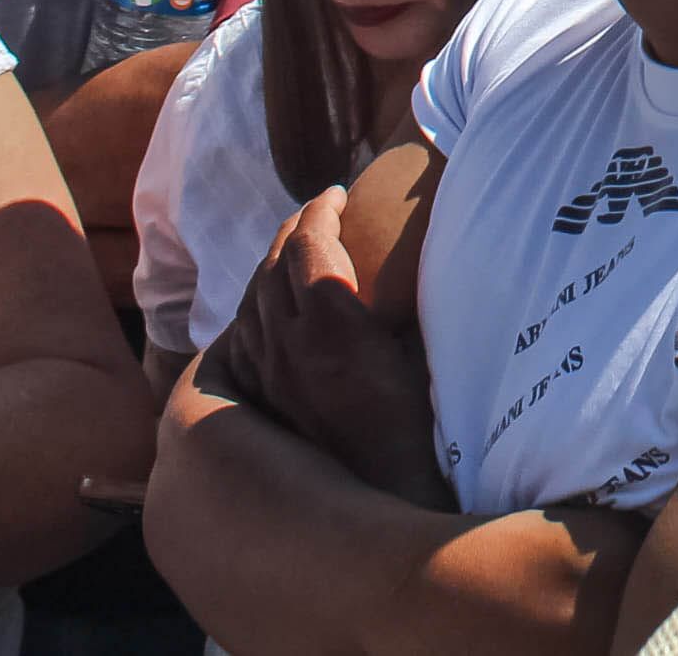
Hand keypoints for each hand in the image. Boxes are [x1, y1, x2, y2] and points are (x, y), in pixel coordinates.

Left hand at [204, 192, 437, 499]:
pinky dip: (258, 302)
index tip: (338, 192)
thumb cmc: (419, 415)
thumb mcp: (423, 343)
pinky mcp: (265, 395)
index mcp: (331, 322)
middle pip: (273, 263)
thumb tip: (430, 244)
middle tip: (318, 209)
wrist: (386, 486)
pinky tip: (272, 302)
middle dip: (294, 227)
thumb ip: (409, 296)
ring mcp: (269, 370)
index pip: (308, 241)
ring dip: (271, 262)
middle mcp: (288, 343)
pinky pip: (246, 332)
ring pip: (253, 297)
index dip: (321, 208)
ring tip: (294, 247)